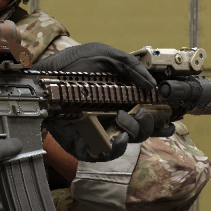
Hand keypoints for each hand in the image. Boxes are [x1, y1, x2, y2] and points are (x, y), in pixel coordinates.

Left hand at [38, 44, 160, 162]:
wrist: (39, 80)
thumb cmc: (69, 66)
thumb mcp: (102, 55)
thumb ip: (130, 66)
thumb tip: (152, 84)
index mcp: (122, 99)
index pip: (148, 113)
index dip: (163, 118)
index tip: (171, 118)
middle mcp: (113, 117)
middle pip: (143, 130)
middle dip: (148, 124)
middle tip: (140, 113)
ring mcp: (99, 132)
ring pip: (128, 142)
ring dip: (134, 133)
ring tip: (122, 119)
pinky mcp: (84, 145)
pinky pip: (105, 155)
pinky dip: (115, 149)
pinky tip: (116, 138)